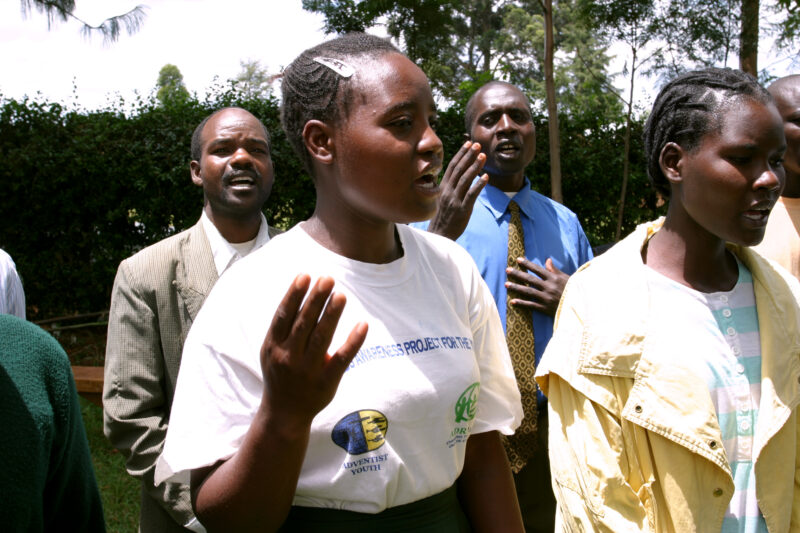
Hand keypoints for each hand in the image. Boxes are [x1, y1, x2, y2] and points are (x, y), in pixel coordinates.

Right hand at [259, 274, 367, 430]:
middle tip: (328, 279)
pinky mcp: (327, 381)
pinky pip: (342, 359)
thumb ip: (283, 327)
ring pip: (321, 338)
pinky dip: (353, 341)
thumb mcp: (272, 350)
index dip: (294, 295)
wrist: (283, 413)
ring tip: (341, 295)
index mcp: (274, 346)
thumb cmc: (280, 373)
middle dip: (316, 299)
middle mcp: (289, 356)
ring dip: (331, 315)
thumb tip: (301, 293)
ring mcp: (308, 370)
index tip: (306, 275)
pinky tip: (363, 324)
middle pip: (304, 323)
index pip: (284, 316)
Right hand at [426, 141, 488, 239]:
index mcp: (443, 187)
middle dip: (468, 155)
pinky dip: (479, 185)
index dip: (460, 154)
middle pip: (459, 170)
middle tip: (477, 144)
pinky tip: (486, 177)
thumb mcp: (443, 199)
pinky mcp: (462, 209)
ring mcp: (455, 200)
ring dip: (475, 166)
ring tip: (483, 156)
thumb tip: (459, 176)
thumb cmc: (443, 217)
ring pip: (465, 179)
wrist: (439, 234)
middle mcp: (448, 191)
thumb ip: (450, 187)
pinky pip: (471, 194)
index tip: (468, 143)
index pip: (452, 166)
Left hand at [506, 258, 568, 316]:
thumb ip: (555, 270)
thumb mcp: (566, 278)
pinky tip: (512, 301)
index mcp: (554, 278)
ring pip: (528, 291)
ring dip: (516, 287)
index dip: (527, 264)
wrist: (580, 307)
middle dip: (518, 274)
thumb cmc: (574, 291)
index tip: (518, 259)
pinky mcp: (545, 308)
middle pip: (530, 279)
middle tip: (507, 270)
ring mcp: (546, 298)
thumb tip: (547, 260)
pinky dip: (522, 303)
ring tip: (506, 284)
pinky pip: (531, 305)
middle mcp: (548, 287)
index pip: (538, 269)